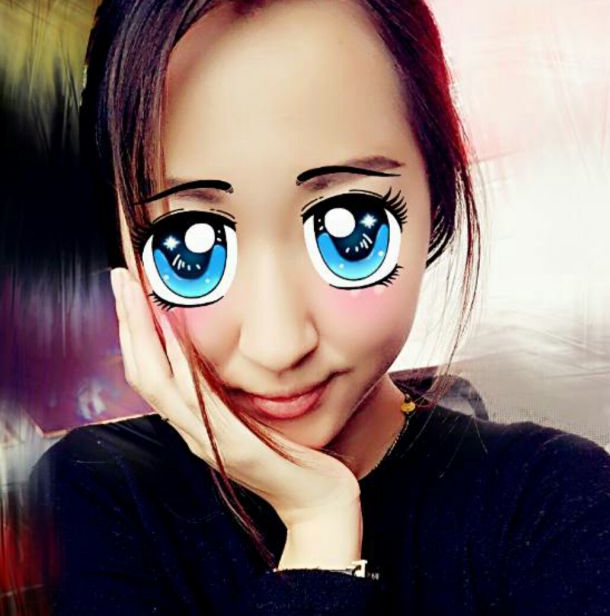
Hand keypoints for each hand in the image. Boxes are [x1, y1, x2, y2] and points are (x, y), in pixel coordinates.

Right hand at [110, 268, 360, 529]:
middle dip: (128, 323)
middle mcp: (192, 430)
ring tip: (133, 296)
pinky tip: (173, 337)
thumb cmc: (289, 457)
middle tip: (120, 279)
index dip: (133, 333)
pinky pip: (197, 403)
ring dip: (142, 336)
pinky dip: (179, 368)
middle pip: (143, 371)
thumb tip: (216, 359)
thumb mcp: (252, 418)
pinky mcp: (234, 446)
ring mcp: (209, 439)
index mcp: (195, 421)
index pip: (150, 372)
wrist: (318, 501)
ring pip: (158, 383)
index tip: (128, 292)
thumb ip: (229, 395)